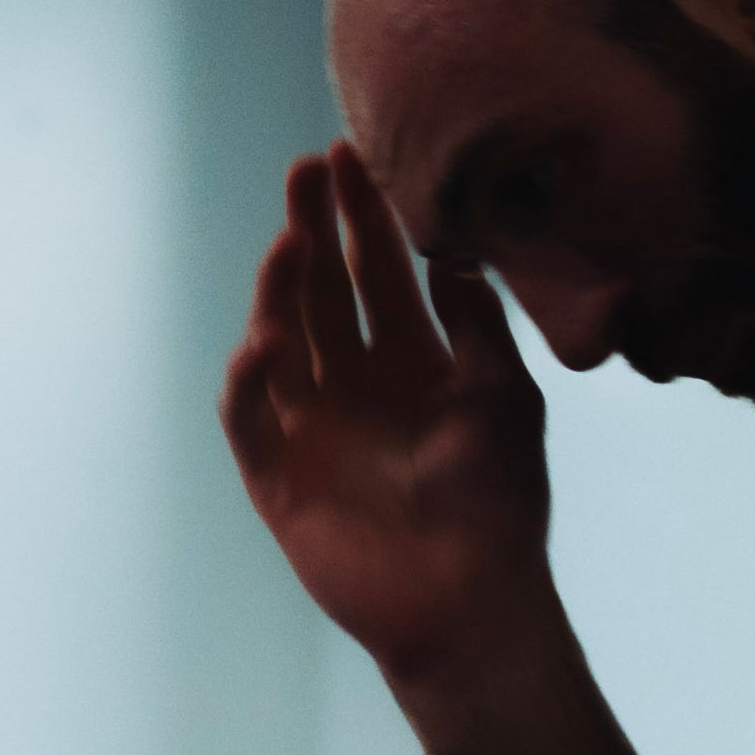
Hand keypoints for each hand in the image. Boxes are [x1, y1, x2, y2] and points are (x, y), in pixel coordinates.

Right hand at [219, 145, 555, 686]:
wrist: (471, 599)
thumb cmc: (499, 502)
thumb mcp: (506, 394)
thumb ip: (478, 322)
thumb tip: (452, 253)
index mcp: (411, 364)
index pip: (377, 275)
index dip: (364, 218)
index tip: (352, 155)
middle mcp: (354, 386)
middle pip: (322, 291)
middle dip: (314, 229)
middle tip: (307, 170)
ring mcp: (311, 428)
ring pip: (281, 340)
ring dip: (279, 289)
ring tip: (290, 240)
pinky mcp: (278, 476)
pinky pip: (250, 418)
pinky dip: (249, 381)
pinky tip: (263, 342)